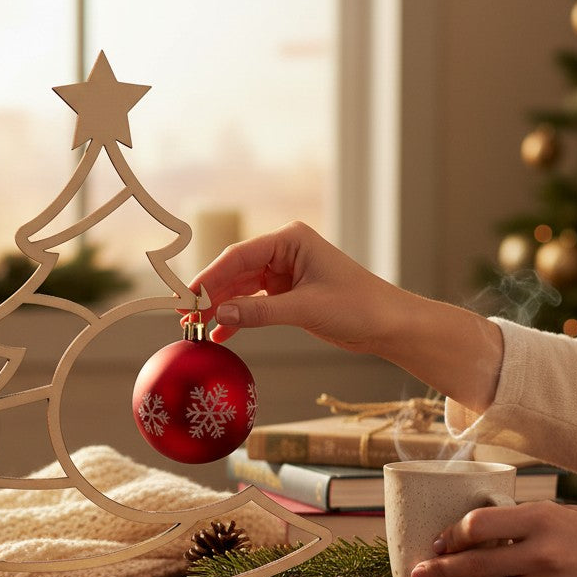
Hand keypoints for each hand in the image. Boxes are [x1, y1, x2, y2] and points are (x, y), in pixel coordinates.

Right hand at [189, 220, 406, 351]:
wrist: (390, 324)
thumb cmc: (360, 306)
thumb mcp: (306, 309)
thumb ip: (260, 312)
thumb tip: (219, 316)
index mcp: (290, 240)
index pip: (238, 257)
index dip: (209, 277)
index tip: (187, 297)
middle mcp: (284, 252)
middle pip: (234, 272)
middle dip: (210, 296)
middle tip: (186, 317)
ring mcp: (284, 273)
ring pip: (240, 290)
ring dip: (220, 309)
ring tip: (197, 329)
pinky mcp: (286, 294)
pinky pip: (253, 305)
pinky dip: (237, 320)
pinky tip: (220, 335)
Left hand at [409, 501, 576, 576]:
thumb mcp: (557, 513)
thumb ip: (516, 521)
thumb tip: (466, 529)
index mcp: (541, 520)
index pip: (479, 525)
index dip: (451, 535)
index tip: (435, 543)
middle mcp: (542, 554)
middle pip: (476, 563)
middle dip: (439, 571)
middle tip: (414, 572)